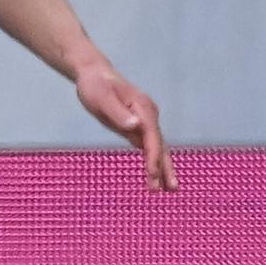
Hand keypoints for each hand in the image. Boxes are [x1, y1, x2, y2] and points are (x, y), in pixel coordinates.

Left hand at [75, 58, 176, 191]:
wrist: (94, 74)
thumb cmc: (95, 85)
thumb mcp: (102, 97)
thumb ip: (118, 113)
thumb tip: (136, 126)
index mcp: (142, 108)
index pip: (152, 137)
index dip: (153, 156)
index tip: (152, 175)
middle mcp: (148, 115)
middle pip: (160, 144)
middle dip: (165, 167)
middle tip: (171, 190)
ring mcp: (145, 120)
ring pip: (157, 147)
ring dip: (163, 167)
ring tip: (169, 189)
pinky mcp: (139, 126)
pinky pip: (149, 146)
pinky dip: (154, 160)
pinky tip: (156, 174)